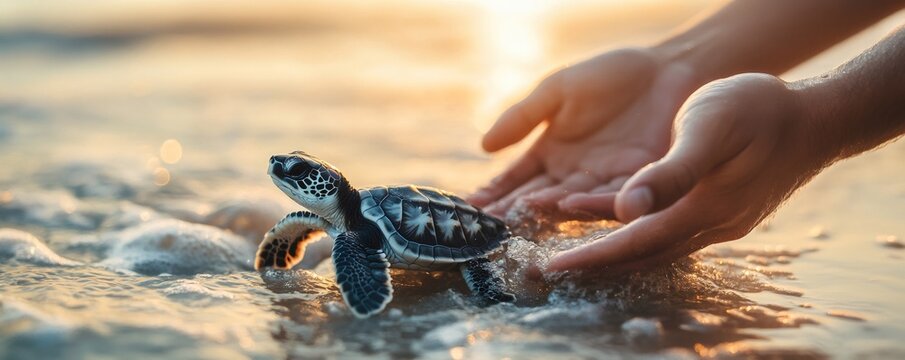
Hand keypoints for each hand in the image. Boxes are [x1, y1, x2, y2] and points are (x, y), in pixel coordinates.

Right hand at [468, 48, 699, 218]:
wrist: (668, 69)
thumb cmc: (612, 76)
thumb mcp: (557, 89)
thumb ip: (522, 117)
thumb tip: (484, 146)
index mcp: (551, 151)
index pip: (516, 178)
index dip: (493, 191)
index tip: (469, 206)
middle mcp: (572, 173)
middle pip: (535, 197)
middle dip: (510, 213)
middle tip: (484, 229)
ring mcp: (601, 180)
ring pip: (565, 201)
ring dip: (540, 211)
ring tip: (514, 220)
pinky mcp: (634, 181)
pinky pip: (606, 194)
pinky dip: (583, 202)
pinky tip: (561, 206)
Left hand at [547, 73, 832, 272]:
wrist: (816, 119)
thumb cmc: (760, 111)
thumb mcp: (709, 127)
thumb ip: (670, 171)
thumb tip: (626, 209)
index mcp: (704, 208)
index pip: (635, 243)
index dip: (593, 256)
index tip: (553, 267)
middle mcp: (711, 225)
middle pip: (642, 255)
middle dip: (596, 263)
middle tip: (551, 269)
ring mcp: (719, 223)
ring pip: (655, 247)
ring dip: (614, 253)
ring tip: (575, 255)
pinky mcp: (721, 213)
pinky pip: (670, 231)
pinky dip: (639, 233)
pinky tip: (618, 225)